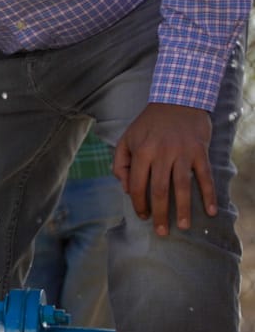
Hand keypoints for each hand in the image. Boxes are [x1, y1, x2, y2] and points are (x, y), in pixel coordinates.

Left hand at [112, 102, 215, 235]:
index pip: (137, 184)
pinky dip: (208, 195)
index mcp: (141, 151)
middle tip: (161, 231)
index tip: (142, 216)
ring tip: (183, 226)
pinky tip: (211, 211)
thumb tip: (126, 189)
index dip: (138, 203)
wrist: (178, 100)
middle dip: (159, 213)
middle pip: (159, 190)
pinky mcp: (200, 151)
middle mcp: (161, 153)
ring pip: (182, 187)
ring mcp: (182, 153)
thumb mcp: (127, 139)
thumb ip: (120, 163)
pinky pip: (205, 177)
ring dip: (183, 209)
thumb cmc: (149, 124)